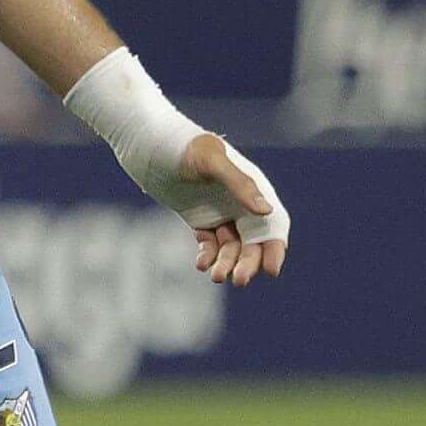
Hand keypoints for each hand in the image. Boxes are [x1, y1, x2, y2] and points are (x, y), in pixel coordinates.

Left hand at [177, 131, 289, 286]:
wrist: (150, 145)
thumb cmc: (184, 146)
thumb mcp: (212, 161)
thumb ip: (239, 184)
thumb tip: (266, 211)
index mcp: (252, 188)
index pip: (272, 224)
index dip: (275, 247)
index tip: (270, 270)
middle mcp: (240, 203)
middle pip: (253, 242)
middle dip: (248, 263)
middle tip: (237, 280)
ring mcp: (221, 212)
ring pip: (231, 247)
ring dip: (227, 263)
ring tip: (216, 276)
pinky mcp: (201, 219)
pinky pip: (210, 244)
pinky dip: (208, 256)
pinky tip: (201, 264)